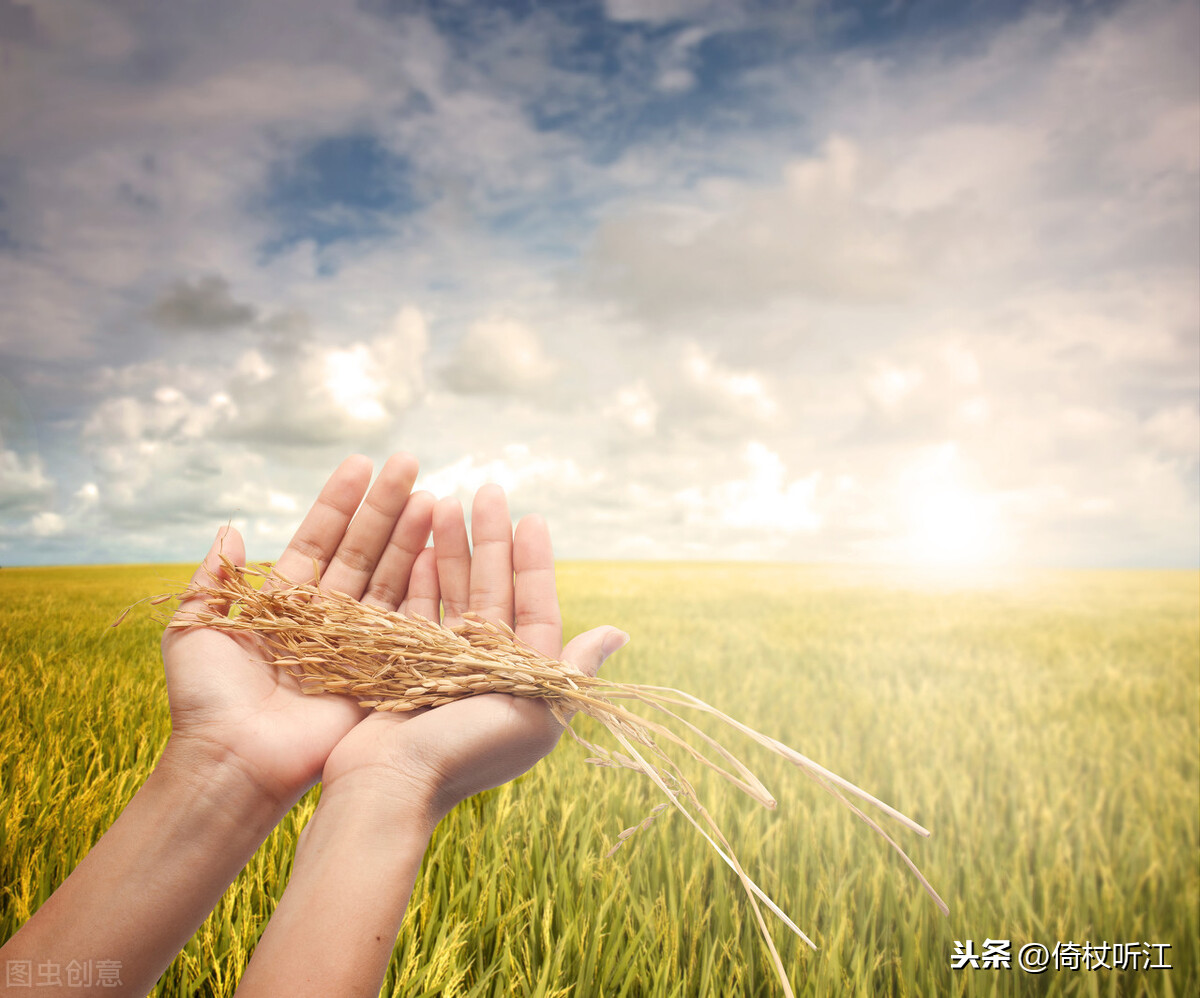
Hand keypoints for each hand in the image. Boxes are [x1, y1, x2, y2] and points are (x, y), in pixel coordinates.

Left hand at [161, 453, 434, 807]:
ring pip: (388, 577)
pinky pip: (404, 618)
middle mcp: (326, 617)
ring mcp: (356, 642)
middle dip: (384, 507)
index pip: (318, 540)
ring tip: (430, 495)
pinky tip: (437, 547)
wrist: (234, 760)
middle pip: (361, 551)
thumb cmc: (206, 700)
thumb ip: (214, 579)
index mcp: (286, 604)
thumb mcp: (193, 627)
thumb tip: (229, 528)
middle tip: (409, 463)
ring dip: (409, 535)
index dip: (339, 503)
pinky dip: (421, 583)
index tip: (361, 463)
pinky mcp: (380, 669)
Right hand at [319, 483, 627, 825]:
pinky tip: (422, 541)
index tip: (532, 517)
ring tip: (447, 500)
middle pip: (492, 590)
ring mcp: (441, 664)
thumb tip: (619, 632)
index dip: (534, 562)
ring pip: (453, 592)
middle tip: (487, 490)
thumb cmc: (467, 753)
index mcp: (523, 680)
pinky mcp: (402, 663)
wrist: (390, 788)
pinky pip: (415, 607)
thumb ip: (572, 669)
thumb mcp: (535, 712)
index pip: (535, 606)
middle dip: (490, 539)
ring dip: (453, 547)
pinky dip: (420, 574)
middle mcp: (485, 669)